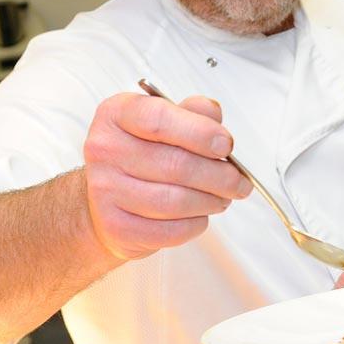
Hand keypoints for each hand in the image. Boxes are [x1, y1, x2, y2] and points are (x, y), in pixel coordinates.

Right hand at [83, 92, 252, 259]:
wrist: (105, 199)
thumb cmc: (142, 155)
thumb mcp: (165, 122)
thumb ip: (192, 113)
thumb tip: (213, 114)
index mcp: (116, 115)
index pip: (160, 120)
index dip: (200, 133)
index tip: (227, 145)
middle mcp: (104, 150)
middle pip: (176, 164)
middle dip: (219, 176)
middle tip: (239, 182)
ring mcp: (104, 190)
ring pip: (175, 201)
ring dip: (211, 201)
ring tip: (223, 198)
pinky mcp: (115, 226)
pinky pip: (169, 230)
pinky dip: (194, 224)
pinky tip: (199, 215)